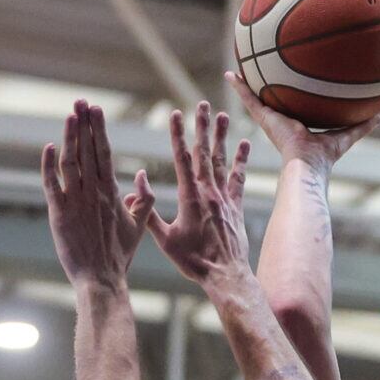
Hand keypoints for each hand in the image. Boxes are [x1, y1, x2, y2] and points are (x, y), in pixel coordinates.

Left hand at [41, 100, 154, 286]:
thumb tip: (142, 180)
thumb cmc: (120, 255)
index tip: (96, 111)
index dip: (99, 130)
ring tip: (70, 115)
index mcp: (112, 193)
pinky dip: (48, 164)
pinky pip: (51, 184)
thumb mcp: (139, 227)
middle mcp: (94, 193)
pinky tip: (49, 146)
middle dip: (84, 124)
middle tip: (81, 102)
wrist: (101, 277)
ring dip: (70, 137)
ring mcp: (75, 201)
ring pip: (70, 162)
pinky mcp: (59, 213)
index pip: (105, 154)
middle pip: (88, 151)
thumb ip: (142, 203)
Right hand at [146, 102, 252, 281]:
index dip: (178, 135)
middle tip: (202, 104)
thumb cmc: (193, 261)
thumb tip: (133, 188)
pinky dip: (241, 161)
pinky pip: (239, 178)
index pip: (181, 158)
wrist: (226, 275)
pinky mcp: (237, 207)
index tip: (175, 114)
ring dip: (221, 137)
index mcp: (189, 197)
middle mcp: (209, 192)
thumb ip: (147, 213)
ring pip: (222, 161)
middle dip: (201, 127)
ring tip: (222, 115)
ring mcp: (225, 198)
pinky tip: (245, 144)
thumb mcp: (164, 239)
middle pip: (204, 153)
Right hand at [226, 71, 379, 170]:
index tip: (289, 87)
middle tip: (261, 71)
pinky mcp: (263, 118)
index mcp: (299, 125)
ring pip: (255, 98)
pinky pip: (248, 99)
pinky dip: (238, 86)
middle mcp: (282, 121)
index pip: (294, 108)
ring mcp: (270, 119)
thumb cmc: (325, 155)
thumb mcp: (346, 134)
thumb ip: (362, 126)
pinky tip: (230, 73)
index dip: (292, 98)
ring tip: (239, 67)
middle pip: (273, 100)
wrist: (307, 163)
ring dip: (247, 84)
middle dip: (268, 88)